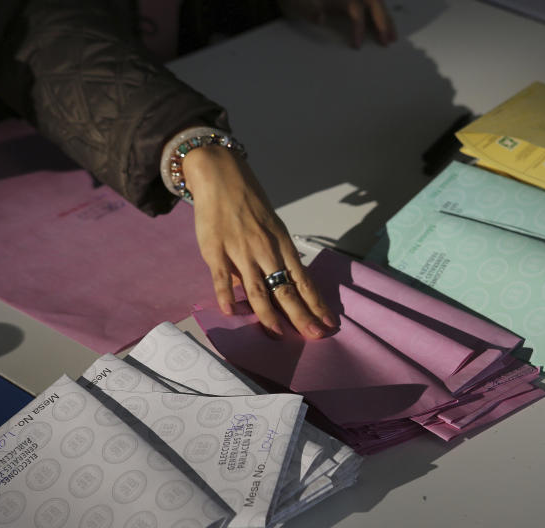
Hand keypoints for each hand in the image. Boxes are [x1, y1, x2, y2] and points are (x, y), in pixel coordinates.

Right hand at [183, 145, 336, 338]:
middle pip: (286, 289)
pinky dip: (226, 296)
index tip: (328, 322)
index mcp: (281, 244)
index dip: (316, 303)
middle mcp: (265, 250)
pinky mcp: (216, 250)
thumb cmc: (249, 202)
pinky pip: (222, 278)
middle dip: (302, 314)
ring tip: (278, 333)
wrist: (221, 175)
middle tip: (314, 335)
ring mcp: (240, 251)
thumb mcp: (271, 226)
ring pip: (257, 289)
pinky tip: (232, 312)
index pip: (303, 280)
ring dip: (269, 314)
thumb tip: (276, 285)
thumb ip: (273, 256)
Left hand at [279, 0, 396, 47]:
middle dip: (383, 22)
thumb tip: (320, 16)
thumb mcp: (294, 4)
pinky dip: (381, 17)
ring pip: (376, 3)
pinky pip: (371, 7)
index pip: (355, 9)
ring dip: (386, 20)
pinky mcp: (351, 1)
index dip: (358, 27)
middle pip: (373, 2)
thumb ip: (306, 10)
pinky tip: (385, 29)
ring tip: (393, 38)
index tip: (357, 46)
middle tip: (388, 42)